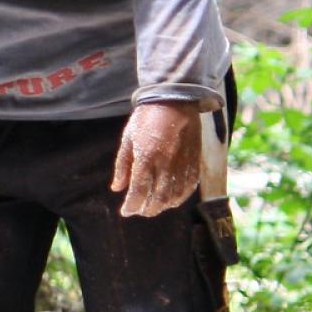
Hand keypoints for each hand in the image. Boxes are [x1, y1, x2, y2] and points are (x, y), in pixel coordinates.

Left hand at [111, 101, 202, 217]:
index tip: (125, 211)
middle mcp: (165, 164)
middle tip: (139, 210)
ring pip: (174, 196)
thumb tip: (117, 188)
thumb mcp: (128, 139)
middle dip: (146, 210)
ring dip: (162, 206)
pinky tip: (172, 200)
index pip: (138, 192)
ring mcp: (182, 164)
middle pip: (157, 199)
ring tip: (153, 207)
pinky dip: (179, 198)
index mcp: (146, 158)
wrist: (175, 100)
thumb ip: (123, 165)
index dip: (131, 206)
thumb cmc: (147, 118)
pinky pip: (189, 187)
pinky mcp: (194, 162)